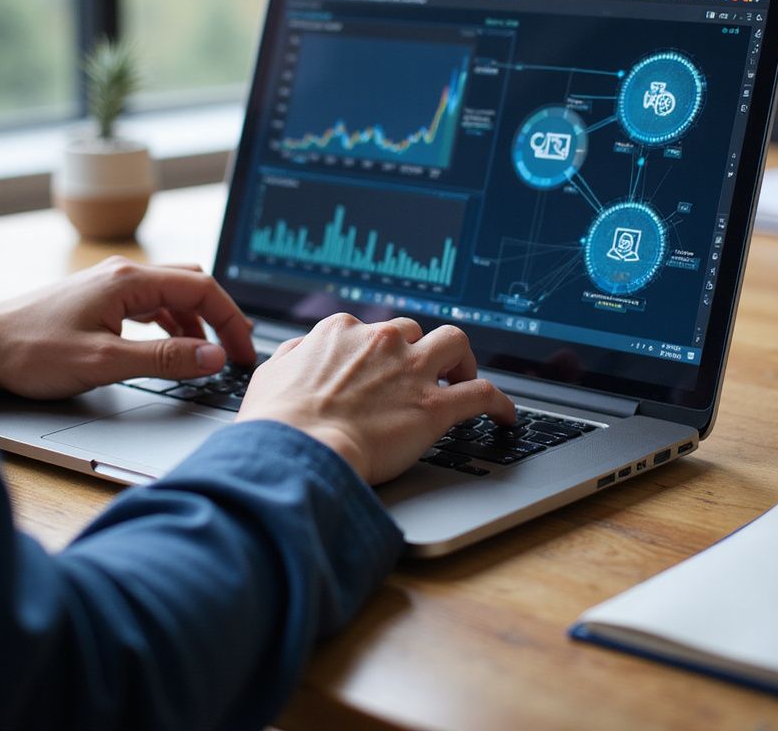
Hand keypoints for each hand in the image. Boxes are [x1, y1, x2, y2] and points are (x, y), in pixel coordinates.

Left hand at [0, 257, 256, 399]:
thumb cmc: (32, 350)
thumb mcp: (104, 361)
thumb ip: (164, 359)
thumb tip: (213, 356)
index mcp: (128, 280)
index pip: (201, 287)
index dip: (230, 320)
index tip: (243, 352)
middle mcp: (124, 274)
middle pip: (191, 284)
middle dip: (219, 316)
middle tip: (234, 351)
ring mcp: (111, 284)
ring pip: (172, 294)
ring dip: (196, 321)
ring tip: (208, 354)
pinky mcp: (101, 299)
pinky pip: (151, 304)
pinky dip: (172, 324)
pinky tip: (173, 347)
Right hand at [236, 313, 513, 484]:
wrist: (297, 449)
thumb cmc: (278, 421)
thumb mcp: (272, 375)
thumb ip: (294, 356)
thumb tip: (301, 353)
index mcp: (342, 331)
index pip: (371, 329)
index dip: (380, 349)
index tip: (383, 364)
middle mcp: (381, 340)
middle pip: (414, 331)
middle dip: (419, 350)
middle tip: (419, 374)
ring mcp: (411, 370)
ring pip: (456, 342)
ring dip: (462, 359)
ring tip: (463, 377)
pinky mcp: (435, 406)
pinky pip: (483, 394)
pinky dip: (501, 404)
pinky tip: (505, 417)